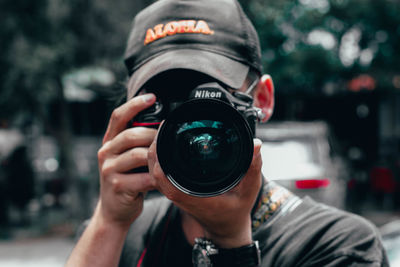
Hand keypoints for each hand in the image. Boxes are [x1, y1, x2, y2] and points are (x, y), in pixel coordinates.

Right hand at [96, 93, 157, 229]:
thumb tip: (163, 127)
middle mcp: (105, 152)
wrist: (114, 210)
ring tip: (166, 161)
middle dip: (153, 136)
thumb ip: (138, 143)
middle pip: (131, 135)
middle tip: (167, 142)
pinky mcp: (117, 186)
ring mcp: (109, 170)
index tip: (152, 97)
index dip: (134, 105)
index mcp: (109, 142)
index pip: (118, 117)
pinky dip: (157, 178)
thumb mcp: (128, 158)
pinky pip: (143, 177)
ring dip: (156, 157)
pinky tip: (162, 179)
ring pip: (138, 155)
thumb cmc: (127, 180)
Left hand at [148, 134, 262, 247]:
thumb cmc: (236, 211)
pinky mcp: (177, 191)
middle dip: (156, 146)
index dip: (159, 156)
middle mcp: (180, 195)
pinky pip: (161, 174)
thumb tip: (256, 145)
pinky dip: (160, 159)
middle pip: (155, 170)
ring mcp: (176, 194)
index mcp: (193, 196)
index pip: (164, 177)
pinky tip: (167, 145)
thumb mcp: (249, 190)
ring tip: (165, 131)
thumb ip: (252, 167)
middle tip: (165, 125)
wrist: (227, 227)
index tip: (165, 133)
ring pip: (155, 172)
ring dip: (156, 152)